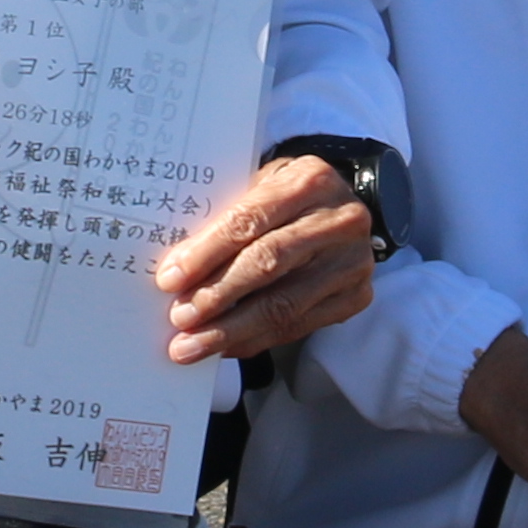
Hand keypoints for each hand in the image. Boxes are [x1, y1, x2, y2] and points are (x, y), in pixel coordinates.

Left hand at [153, 151, 380, 366]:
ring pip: (284, 305)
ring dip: (231, 329)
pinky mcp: (357, 296)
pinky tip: (227, 346)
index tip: (170, 279)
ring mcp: (353, 261)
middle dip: (217, 295)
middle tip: (179, 318)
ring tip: (192, 345)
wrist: (340, 210)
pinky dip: (257, 340)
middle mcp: (340, 220)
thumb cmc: (286, 198)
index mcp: (309, 180)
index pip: (249, 220)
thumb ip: (225, 218)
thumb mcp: (259, 186)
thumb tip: (175, 269)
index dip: (207, 253)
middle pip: (268, 264)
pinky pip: (299, 326)